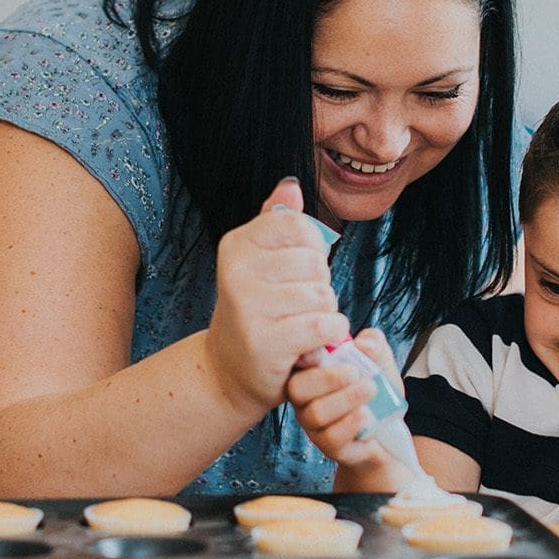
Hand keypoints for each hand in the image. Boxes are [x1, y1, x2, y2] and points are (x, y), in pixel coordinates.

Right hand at [205, 179, 348, 412]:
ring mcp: (248, 306)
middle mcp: (236, 271)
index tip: (297, 273)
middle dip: (320, 287)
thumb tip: (291, 187)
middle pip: (315, 263)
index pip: (301, 227)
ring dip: (325, 314)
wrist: (230, 371)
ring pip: (322, 295)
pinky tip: (312, 344)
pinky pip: (323, 325)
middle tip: (298, 307)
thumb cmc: (256, 312)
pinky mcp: (265, 341)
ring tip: (302, 326)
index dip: (313, 251)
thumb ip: (278, 223)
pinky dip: (329, 336)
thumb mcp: (262, 263)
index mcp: (237, 244)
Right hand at [287, 329, 398, 467]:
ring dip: (346, 399)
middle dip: (327, 378)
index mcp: (310, 372)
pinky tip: (366, 414)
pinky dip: (350, 423)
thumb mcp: (379, 361)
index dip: (308, 353)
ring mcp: (314, 424)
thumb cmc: (375, 391)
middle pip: (296, 388)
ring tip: (370, 390)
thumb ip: (374, 344)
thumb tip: (364, 343)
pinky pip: (331, 436)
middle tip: (355, 373)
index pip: (295, 360)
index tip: (334, 348)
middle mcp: (305, 398)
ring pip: (316, 413)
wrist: (389, 430)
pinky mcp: (328, 446)